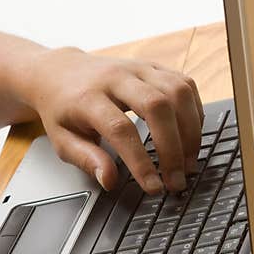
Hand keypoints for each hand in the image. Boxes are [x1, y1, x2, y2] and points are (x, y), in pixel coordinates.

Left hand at [20, 46, 203, 194]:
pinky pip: (185, 84)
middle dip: (173, 147)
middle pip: (156, 106)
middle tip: (176, 179)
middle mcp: (115, 78)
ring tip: (188, 162)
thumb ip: (85, 159)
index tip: (153, 186)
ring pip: (177, 92)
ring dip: (190, 130)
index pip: (120, 129)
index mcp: (87, 97)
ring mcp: (136, 68)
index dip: (140, 160)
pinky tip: (190, 135)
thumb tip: (109, 180)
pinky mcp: (152, 66)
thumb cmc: (61, 108)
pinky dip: (194, 111)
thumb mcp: (61, 138)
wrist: (58, 72)